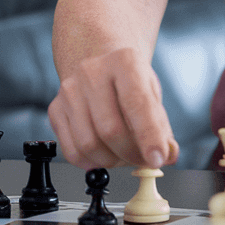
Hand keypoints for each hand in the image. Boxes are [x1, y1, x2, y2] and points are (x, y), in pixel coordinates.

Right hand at [48, 46, 179, 169]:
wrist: (100, 62)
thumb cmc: (129, 80)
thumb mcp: (152, 92)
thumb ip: (161, 125)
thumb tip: (168, 155)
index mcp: (124, 61)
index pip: (137, 103)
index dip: (149, 136)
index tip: (158, 159)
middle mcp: (92, 71)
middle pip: (110, 129)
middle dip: (131, 154)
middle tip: (143, 161)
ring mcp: (70, 90)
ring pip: (89, 144)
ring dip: (111, 161)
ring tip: (124, 155)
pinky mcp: (55, 109)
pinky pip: (72, 151)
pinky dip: (91, 163)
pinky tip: (105, 154)